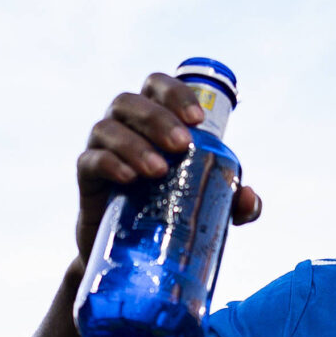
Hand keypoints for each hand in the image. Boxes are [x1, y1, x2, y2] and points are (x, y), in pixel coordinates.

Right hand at [74, 72, 261, 258]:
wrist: (135, 250)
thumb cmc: (173, 210)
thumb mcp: (210, 207)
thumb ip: (234, 201)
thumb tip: (249, 196)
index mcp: (154, 118)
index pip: (159, 86)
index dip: (176, 93)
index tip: (198, 120)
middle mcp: (125, 124)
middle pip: (132, 102)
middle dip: (158, 119)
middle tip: (182, 145)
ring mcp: (103, 147)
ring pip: (108, 127)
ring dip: (134, 144)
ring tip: (159, 170)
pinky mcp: (87, 176)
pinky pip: (91, 160)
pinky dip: (110, 164)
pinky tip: (129, 178)